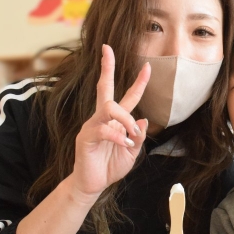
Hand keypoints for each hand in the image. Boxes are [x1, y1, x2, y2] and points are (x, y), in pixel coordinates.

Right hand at [70, 45, 149, 201]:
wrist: (93, 184)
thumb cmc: (111, 167)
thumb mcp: (132, 152)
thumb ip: (138, 137)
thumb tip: (144, 119)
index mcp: (115, 120)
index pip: (128, 96)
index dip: (139, 82)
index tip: (148, 66)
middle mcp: (102, 118)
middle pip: (104, 87)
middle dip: (106, 67)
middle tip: (107, 48)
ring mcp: (92, 125)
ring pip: (108, 107)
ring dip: (125, 118)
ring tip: (132, 133)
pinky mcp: (85, 137)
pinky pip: (103, 129)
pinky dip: (117, 137)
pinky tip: (125, 145)